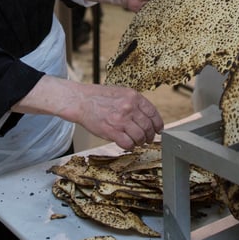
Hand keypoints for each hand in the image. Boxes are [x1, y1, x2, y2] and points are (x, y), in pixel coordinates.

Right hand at [14, 77, 163, 149]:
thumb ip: (134, 103)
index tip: (158, 130)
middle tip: (149, 139)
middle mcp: (129, 108)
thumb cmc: (99, 97)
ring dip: (140, 142)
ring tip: (138, 142)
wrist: (81, 101)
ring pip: (140, 137)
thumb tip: (147, 116)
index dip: (158, 124)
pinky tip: (127, 144)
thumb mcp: (121, 93)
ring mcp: (121, 120)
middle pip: (148, 127)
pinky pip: (128, 144)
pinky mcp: (112, 131)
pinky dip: (130, 146)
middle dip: (150, 136)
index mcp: (133, 97)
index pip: (153, 113)